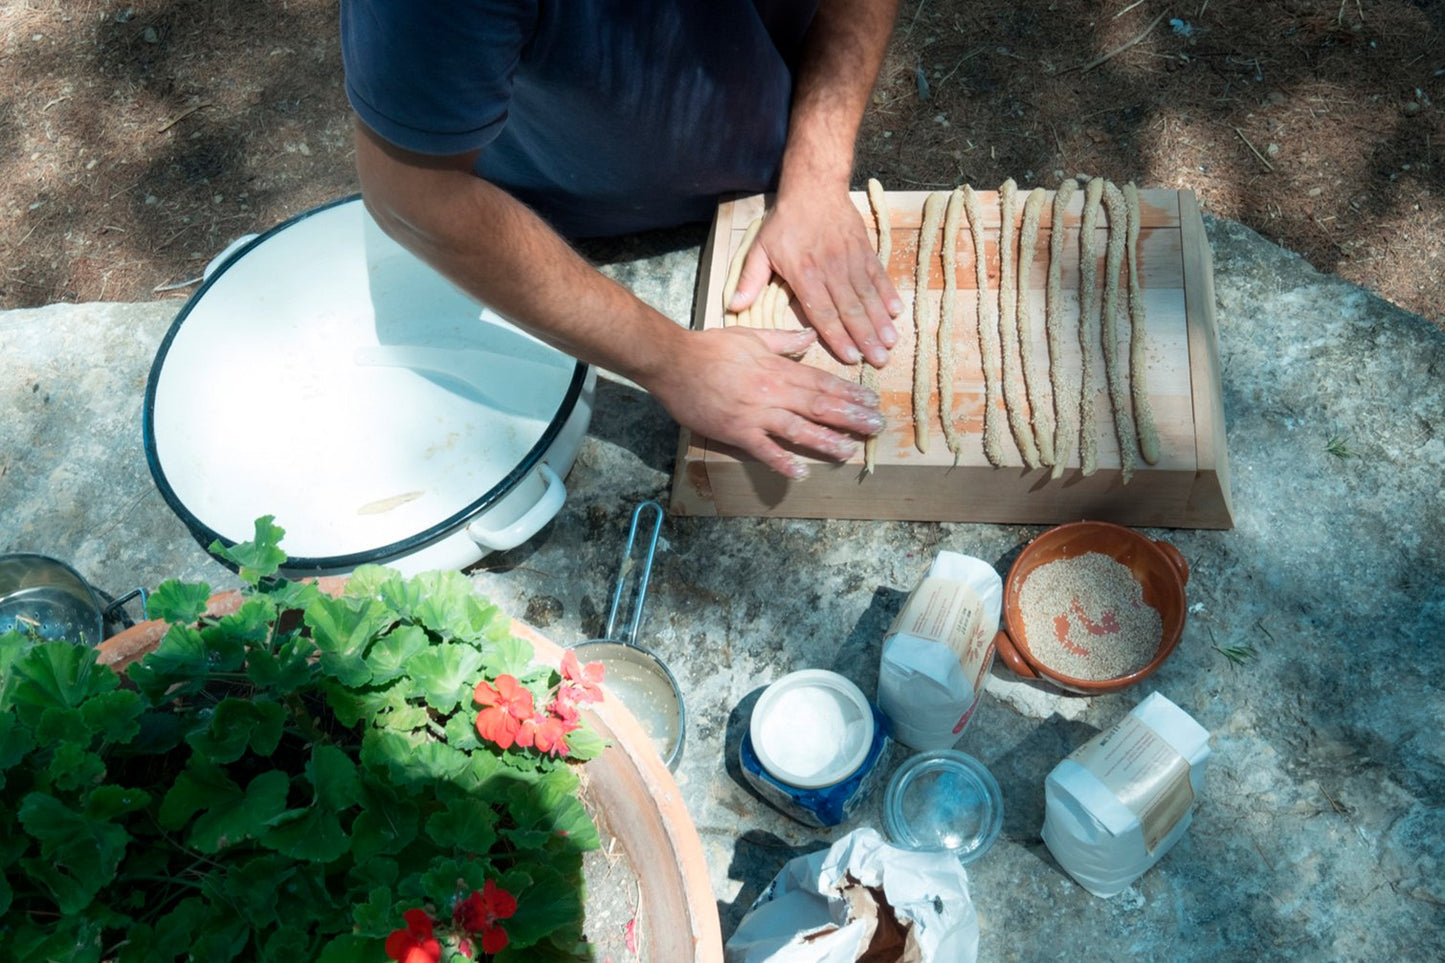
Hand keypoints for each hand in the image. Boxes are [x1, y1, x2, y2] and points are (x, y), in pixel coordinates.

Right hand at [643, 326, 883, 478]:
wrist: (673, 362)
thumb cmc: (709, 347)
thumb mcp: (750, 335)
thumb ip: (783, 340)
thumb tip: (809, 337)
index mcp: (777, 368)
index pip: (822, 382)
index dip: (849, 393)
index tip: (871, 401)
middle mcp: (773, 392)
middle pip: (820, 406)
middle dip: (851, 417)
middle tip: (876, 427)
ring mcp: (755, 414)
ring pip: (799, 429)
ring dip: (827, 441)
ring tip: (849, 451)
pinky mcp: (737, 431)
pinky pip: (765, 450)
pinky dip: (784, 462)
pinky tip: (802, 472)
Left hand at [728, 189, 901, 368]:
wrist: (814, 187)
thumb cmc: (785, 221)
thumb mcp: (760, 249)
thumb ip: (750, 280)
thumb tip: (734, 308)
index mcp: (804, 274)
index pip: (823, 312)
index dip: (838, 337)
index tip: (851, 357)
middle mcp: (831, 270)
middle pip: (850, 310)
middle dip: (865, 337)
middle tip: (878, 361)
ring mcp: (851, 260)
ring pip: (868, 296)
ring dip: (880, 321)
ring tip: (891, 343)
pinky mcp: (865, 250)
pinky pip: (879, 276)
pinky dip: (888, 294)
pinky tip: (896, 313)